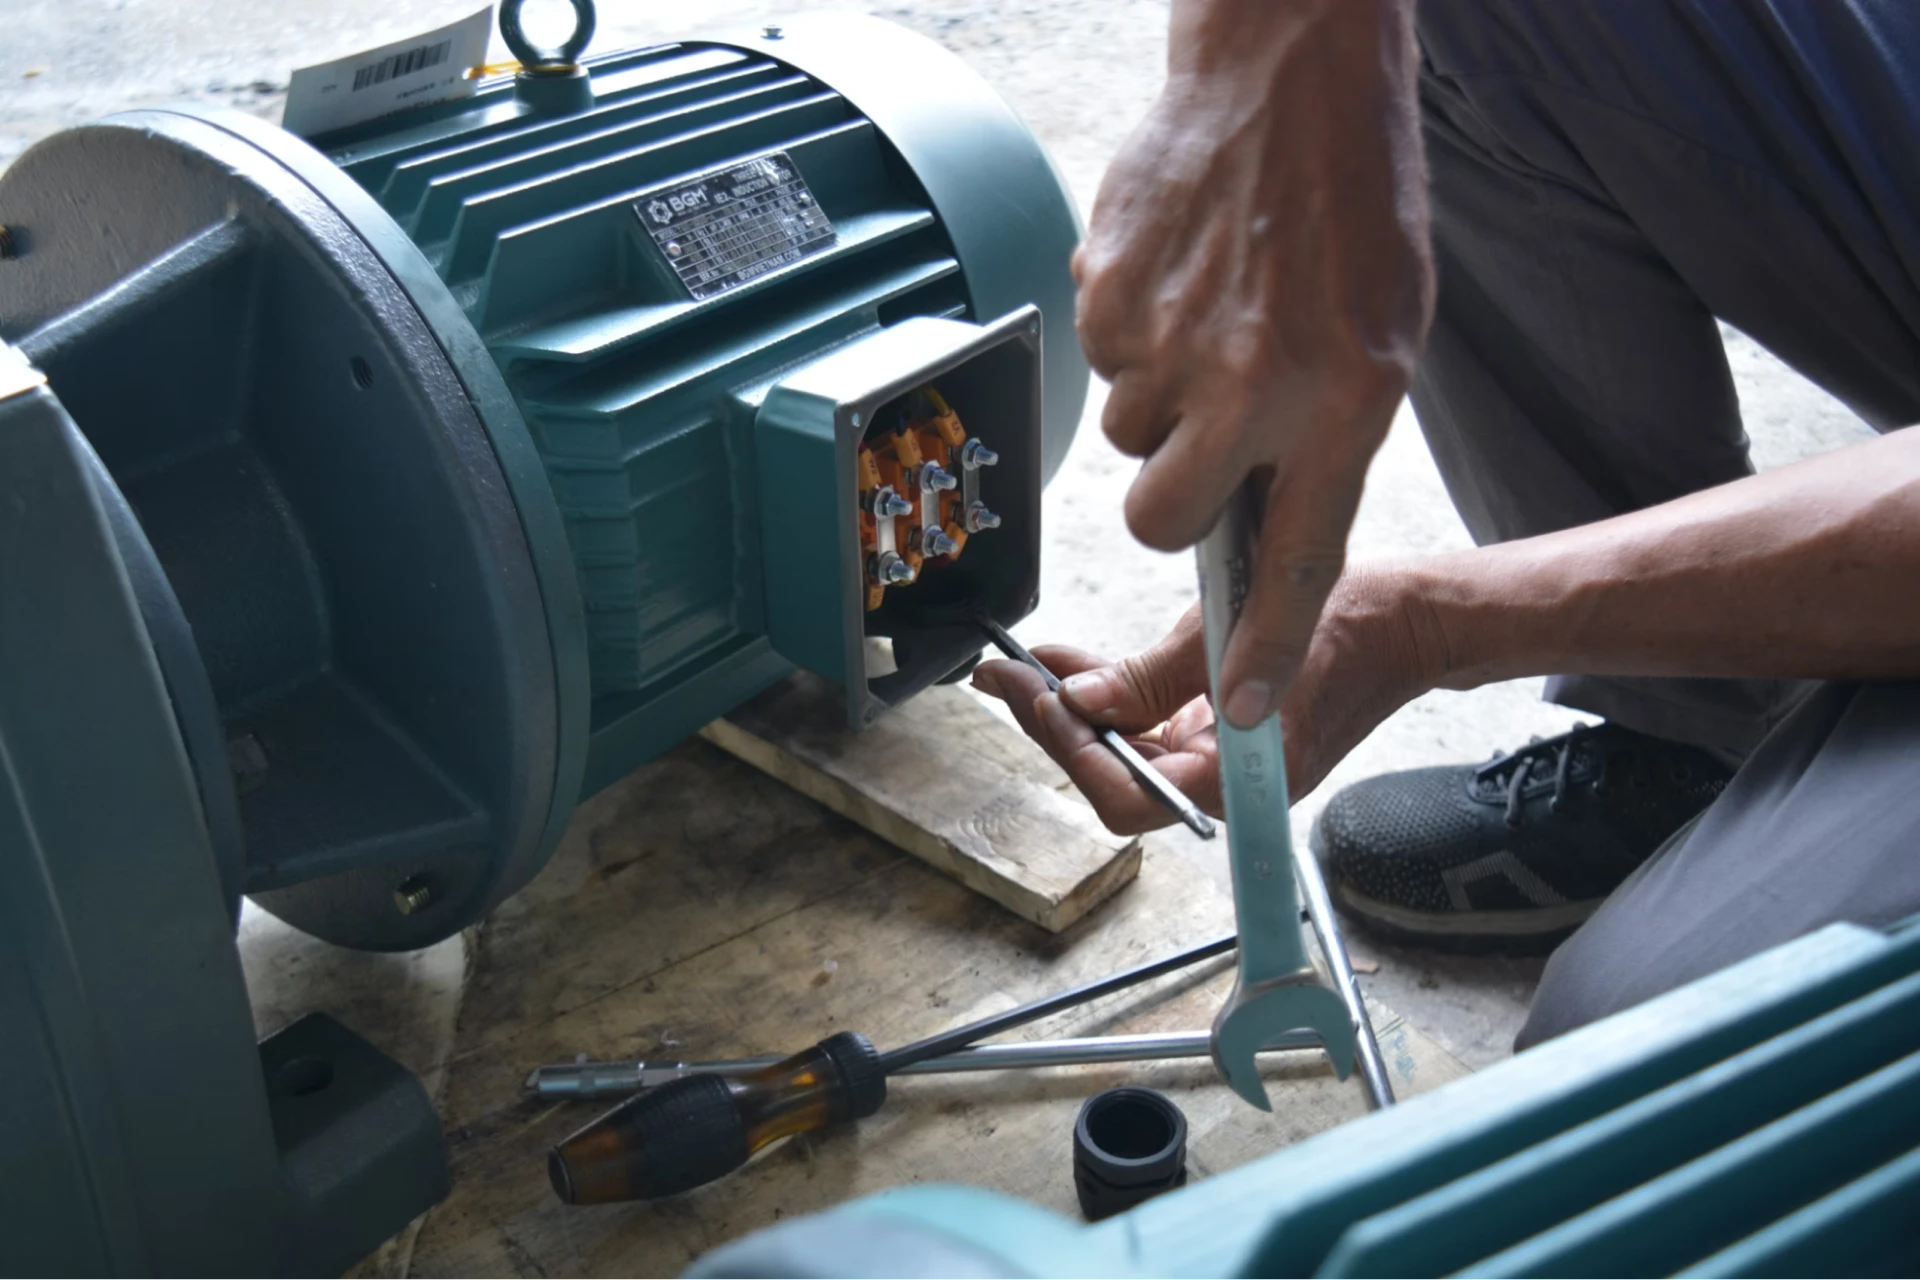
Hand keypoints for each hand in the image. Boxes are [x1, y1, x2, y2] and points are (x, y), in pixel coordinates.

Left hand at [972, 567, 1439, 833]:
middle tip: (1005, 681)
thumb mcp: (1235, 634)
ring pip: (1128, 753)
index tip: (1034, 700)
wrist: (1409, 622)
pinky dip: (1111, 697)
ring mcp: (1224, 763)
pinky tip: (1072, 665)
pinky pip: (1152, 727)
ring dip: (1074, 712)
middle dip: (1056, 729)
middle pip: (1117, 778)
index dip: (1072, 752)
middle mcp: (1228, 785)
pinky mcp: (1221, 734)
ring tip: (1023, 669)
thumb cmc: (1350, 628)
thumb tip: (1077, 701)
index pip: (1129, 795)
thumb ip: (1151, 676)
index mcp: (1242, 781)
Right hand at [1074, 0, 1431, 726]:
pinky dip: (1129, 335)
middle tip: (1202, 436)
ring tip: (1209, 316)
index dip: (1261, 643)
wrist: (1288, 71)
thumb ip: (1325, 439)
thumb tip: (1253, 519)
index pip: (1297, 556)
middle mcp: (1253, 379)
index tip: (1239, 710)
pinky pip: (1099, 363)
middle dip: (1169, 495)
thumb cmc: (1350, 201)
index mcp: (1344, 397)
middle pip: (1160, 517)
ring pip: (1125, 437)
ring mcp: (1170, 336)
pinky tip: (1177, 275)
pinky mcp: (1107, 292)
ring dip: (1156, 400)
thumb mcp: (1383, 337)